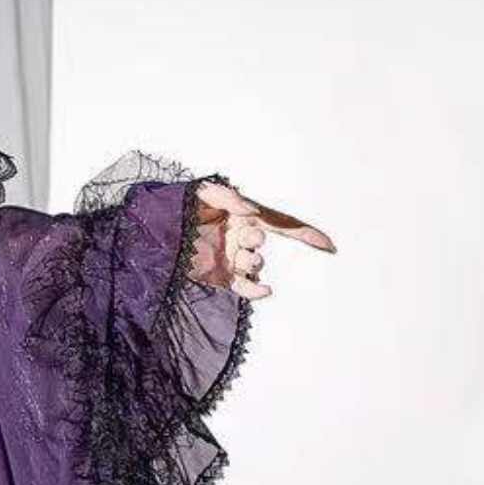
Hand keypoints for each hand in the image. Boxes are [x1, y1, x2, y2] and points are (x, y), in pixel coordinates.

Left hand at [188, 178, 336, 301]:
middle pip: (262, 244)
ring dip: (252, 263)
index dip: (307, 234)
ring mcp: (232, 258)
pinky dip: (256, 292)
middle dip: (256, 241)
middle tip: (245, 236)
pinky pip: (244, 288)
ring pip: (254, 266)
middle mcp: (242, 238)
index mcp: (245, 216)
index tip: (329, 246)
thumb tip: (251, 211)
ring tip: (240, 256)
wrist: (154, 228)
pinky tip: (266, 291)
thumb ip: (229, 197)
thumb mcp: (204, 192)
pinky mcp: (220, 276)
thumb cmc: (181, 204)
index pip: (284, 225)